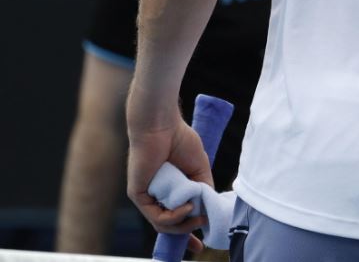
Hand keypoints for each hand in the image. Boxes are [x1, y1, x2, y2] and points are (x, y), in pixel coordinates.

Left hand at [127, 105, 212, 247]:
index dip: (188, 232)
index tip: (200, 246)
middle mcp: (157, 196)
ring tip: (197, 218)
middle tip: (200, 242)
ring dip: (182, 225)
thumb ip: (202, 190)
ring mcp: (147, 197)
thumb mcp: (199, 170)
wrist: (162, 126)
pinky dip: (173, 216)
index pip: (177, 217)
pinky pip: (155, 216)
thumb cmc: (180, 141)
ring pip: (162, 224)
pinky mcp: (138, 195)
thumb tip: (207, 210)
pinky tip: (186, 207)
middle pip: (169, 226)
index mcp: (171, 190)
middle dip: (185, 237)